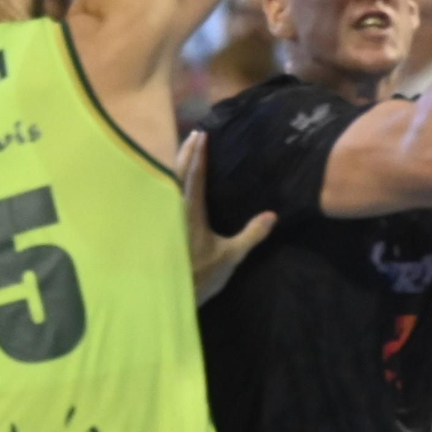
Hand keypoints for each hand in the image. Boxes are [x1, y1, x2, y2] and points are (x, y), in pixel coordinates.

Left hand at [176, 130, 275, 303]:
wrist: (169, 297)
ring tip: (183, 150)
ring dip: (174, 165)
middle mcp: (174, 210)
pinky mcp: (159, 226)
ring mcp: (164, 217)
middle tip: (193, 134)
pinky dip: (167, 182)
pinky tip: (171, 180)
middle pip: (176, 173)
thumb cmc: (201, 276)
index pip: (194, 176)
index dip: (198, 155)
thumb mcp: (231, 256)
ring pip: (166, 183)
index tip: (202, 135)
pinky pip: (162, 196)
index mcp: (191, 212)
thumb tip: (272, 215)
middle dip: (185, 152)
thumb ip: (251, 235)